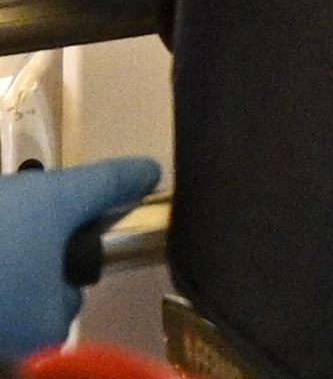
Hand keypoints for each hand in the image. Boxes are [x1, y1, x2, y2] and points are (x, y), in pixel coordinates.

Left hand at [0, 157, 161, 358]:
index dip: (140, 180)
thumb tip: (56, 304)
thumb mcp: (42, 321)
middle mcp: (28, 191)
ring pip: (22, 237)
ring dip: (21, 270)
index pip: (119, 177)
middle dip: (65, 251)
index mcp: (63, 197)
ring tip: (8, 309)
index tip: (153, 179)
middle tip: (55, 293)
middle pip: (66, 215)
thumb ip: (65, 310)